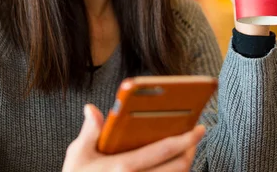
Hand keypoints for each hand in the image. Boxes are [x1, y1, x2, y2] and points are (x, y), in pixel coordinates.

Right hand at [62, 104, 205, 171]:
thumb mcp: (78, 156)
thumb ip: (89, 132)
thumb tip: (91, 109)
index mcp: (123, 167)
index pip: (163, 150)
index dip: (186, 139)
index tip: (198, 129)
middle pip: (178, 168)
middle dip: (191, 150)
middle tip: (195, 137)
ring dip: (186, 164)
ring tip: (186, 150)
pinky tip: (172, 165)